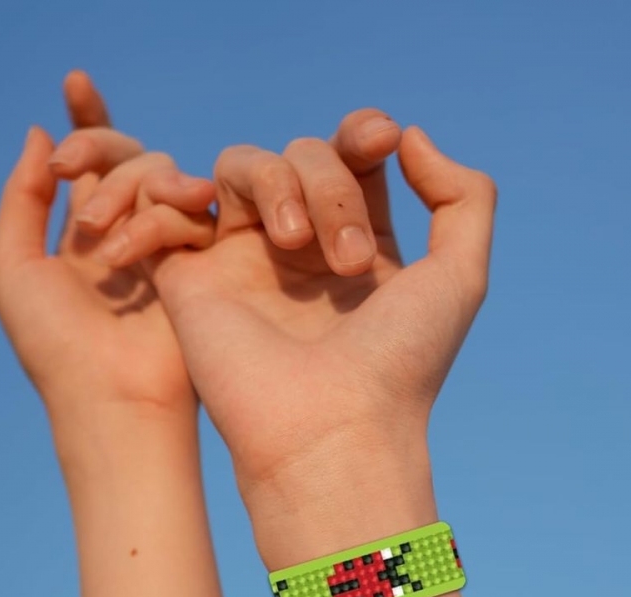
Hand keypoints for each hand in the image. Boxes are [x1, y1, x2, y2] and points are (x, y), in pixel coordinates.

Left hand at [0, 71, 214, 427]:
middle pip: (126, 155)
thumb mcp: (13, 267)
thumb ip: (22, 197)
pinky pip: (188, 209)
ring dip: (123, 192)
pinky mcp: (202, 261)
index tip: (75, 82)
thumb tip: (41, 133)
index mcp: (83, 238)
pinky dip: (158, 219)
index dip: (86, 121)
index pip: (91, 165)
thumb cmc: (53, 345)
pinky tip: (132, 256)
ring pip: (160, 172)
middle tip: (72, 169)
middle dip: (97, 145)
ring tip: (101, 241)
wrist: (111, 397)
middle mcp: (128, 234)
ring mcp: (167, 246)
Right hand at [88, 109, 496, 501]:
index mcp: (357, 245)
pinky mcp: (190, 279)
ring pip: (241, 164)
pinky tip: (209, 212)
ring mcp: (242, 262)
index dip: (362, 133)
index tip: (381, 142)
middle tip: (350, 260)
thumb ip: (463, 195)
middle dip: (331, 186)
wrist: (330, 429)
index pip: (350, 158)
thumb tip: (408, 138)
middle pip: (302, 154)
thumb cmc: (399, 363)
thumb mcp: (461, 276)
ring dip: (276, 182)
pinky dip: (172, 191)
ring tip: (294, 243)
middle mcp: (298, 249)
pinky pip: (168, 204)